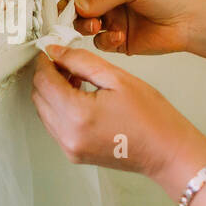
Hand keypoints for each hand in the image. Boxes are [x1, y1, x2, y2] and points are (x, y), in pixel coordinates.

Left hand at [30, 46, 205, 194]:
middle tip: (66, 62)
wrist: (168, 152)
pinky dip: (60, 108)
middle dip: (47, 76)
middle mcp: (68, 135)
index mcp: (78, 114)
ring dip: (52, 92)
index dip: (45, 62)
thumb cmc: (152, 116)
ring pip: (43, 111)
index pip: (44, 81)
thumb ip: (81, 62)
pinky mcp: (74, 154)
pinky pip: (54, 126)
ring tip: (76, 79)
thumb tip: (55, 51)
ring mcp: (69, 148)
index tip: (52, 51)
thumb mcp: (117, 78)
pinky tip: (80, 98)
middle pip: (38, 97)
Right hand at [59, 0, 199, 55]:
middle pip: (74, 4)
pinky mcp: (117, 40)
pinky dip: (104, 40)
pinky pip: (99, 42)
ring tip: (96, 26)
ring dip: (84, 26)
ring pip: (83, 25)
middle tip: (75, 17)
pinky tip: (119, 37)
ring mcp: (111, 19)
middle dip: (71, 11)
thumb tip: (77, 5)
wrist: (192, 20)